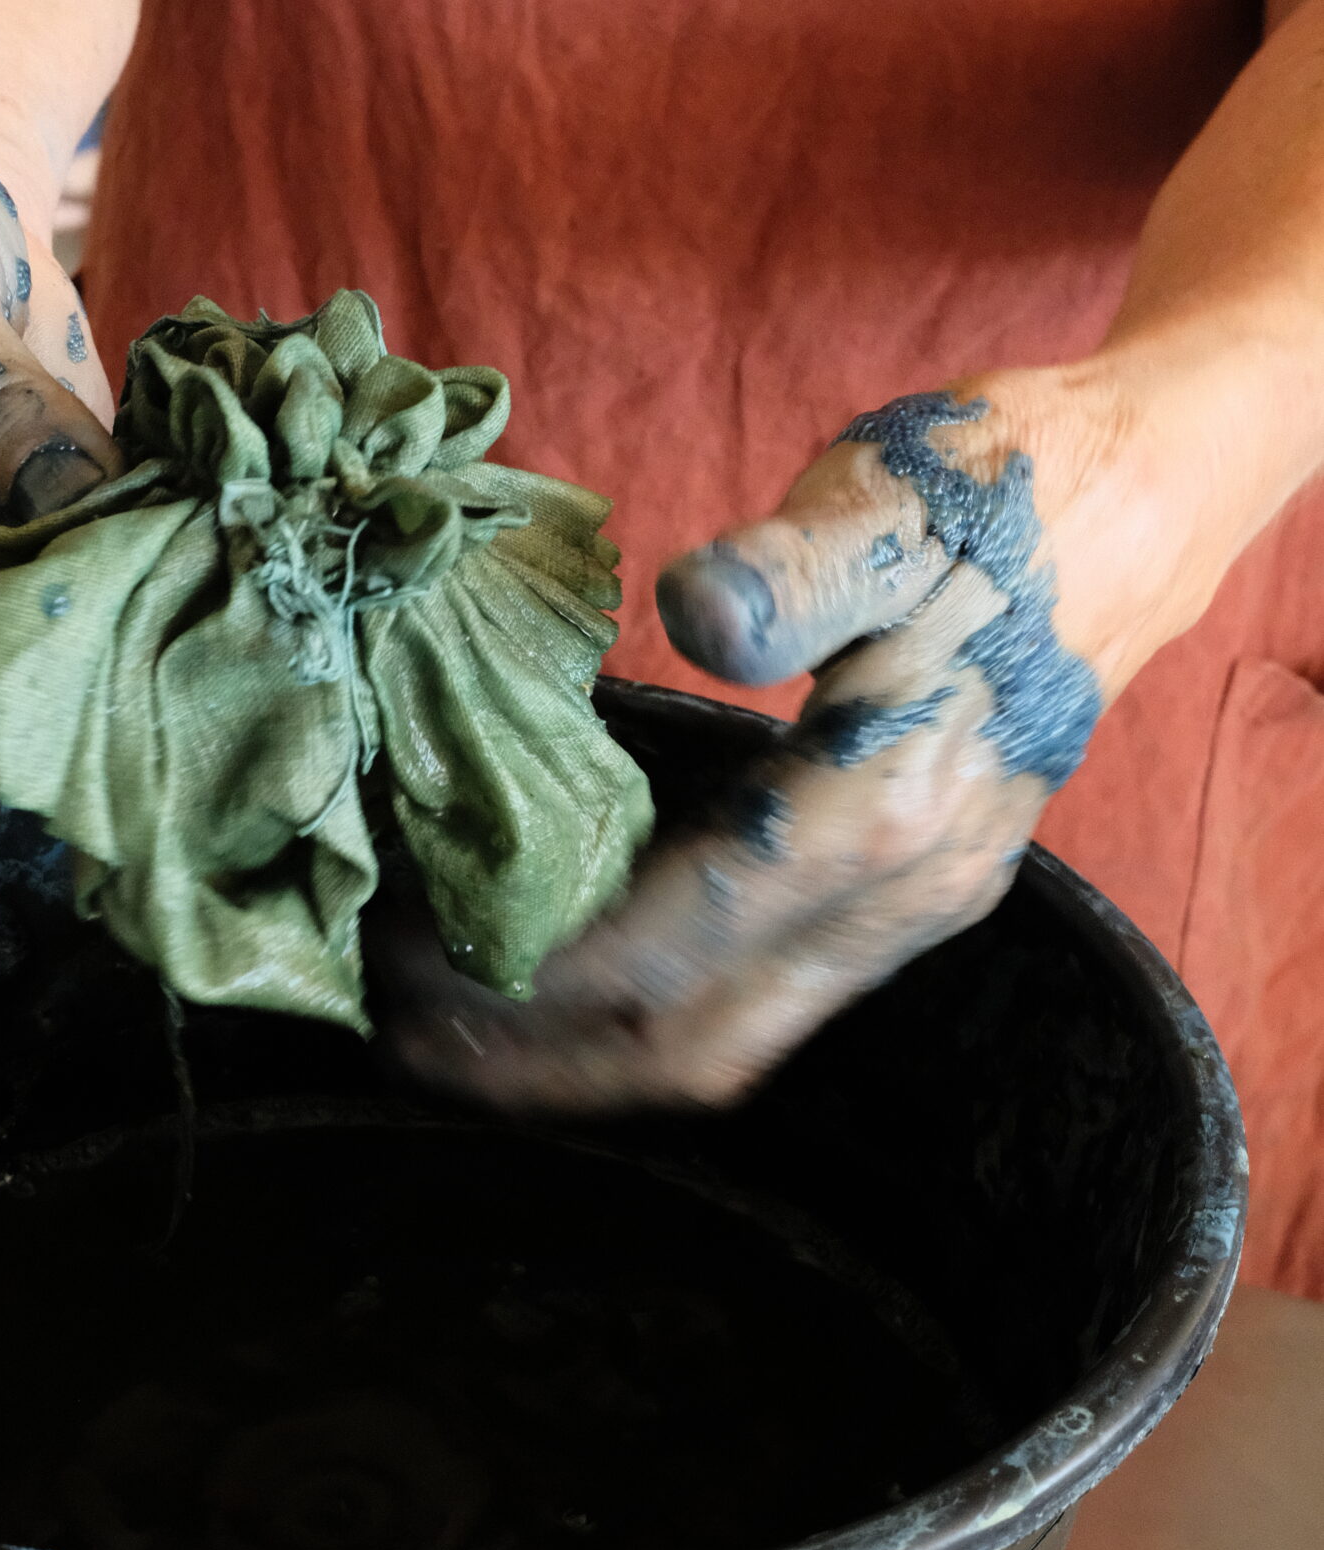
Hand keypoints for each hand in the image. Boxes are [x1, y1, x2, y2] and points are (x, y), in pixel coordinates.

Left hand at [385, 367, 1167, 1113]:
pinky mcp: (921, 897)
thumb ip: (790, 572)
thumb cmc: (1001, 490)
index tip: (417, 950)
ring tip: (466, 1038)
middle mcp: (904, 893)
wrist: (1145, 502)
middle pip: (694, 1043)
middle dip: (538, 1059)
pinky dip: (661, 1013)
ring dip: (593, 1056)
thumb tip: (692, 612)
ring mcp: (920, 909)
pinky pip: (771, 1003)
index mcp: (883, 808)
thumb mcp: (885, 500)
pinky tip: (585, 983)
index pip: (673, 937)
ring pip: (735, 1042)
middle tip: (405, 1036)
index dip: (533, 964)